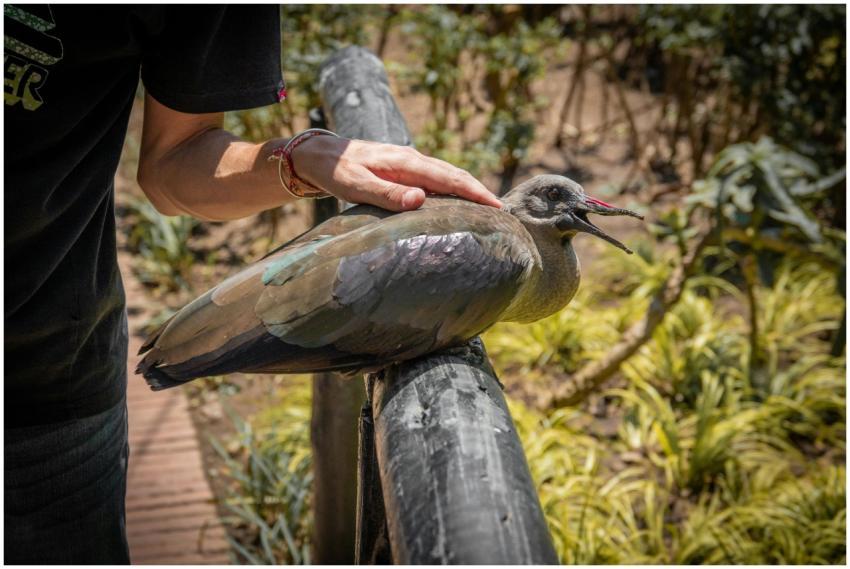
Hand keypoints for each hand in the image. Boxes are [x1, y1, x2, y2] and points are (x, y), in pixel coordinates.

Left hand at [290, 135, 501, 210]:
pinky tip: (459, 204)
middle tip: (503, 214)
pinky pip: (437, 180)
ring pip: (448, 177)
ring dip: (470, 191)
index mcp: (406, 163)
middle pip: (456, 176)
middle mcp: (413, 160)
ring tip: (489, 211)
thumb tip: (420, 199)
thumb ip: (386, 194)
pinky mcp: (405, 170)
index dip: (475, 193)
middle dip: (481, 193)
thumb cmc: (335, 173)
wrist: (318, 156)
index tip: (496, 207)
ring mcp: (410, 164)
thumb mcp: (356, 186)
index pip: (449, 178)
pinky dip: (454, 190)